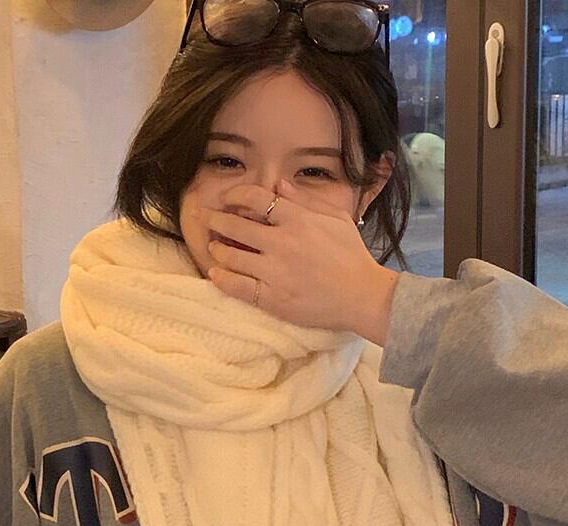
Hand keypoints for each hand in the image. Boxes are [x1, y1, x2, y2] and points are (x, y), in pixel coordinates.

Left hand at [199, 181, 398, 344]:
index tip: (227, 198)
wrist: (363, 296)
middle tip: (205, 218)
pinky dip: (222, 279)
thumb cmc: (352, 256)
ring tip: (213, 247)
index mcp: (298, 220)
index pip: (256, 199)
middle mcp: (282, 243)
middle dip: (215, 220)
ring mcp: (275, 272)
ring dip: (217, 249)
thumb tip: (279, 185)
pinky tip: (215, 274)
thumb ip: (305, 200)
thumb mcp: (336, 218)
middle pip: (235, 226)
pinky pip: (238, 287)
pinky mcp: (273, 298)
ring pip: (232, 256)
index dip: (235, 195)